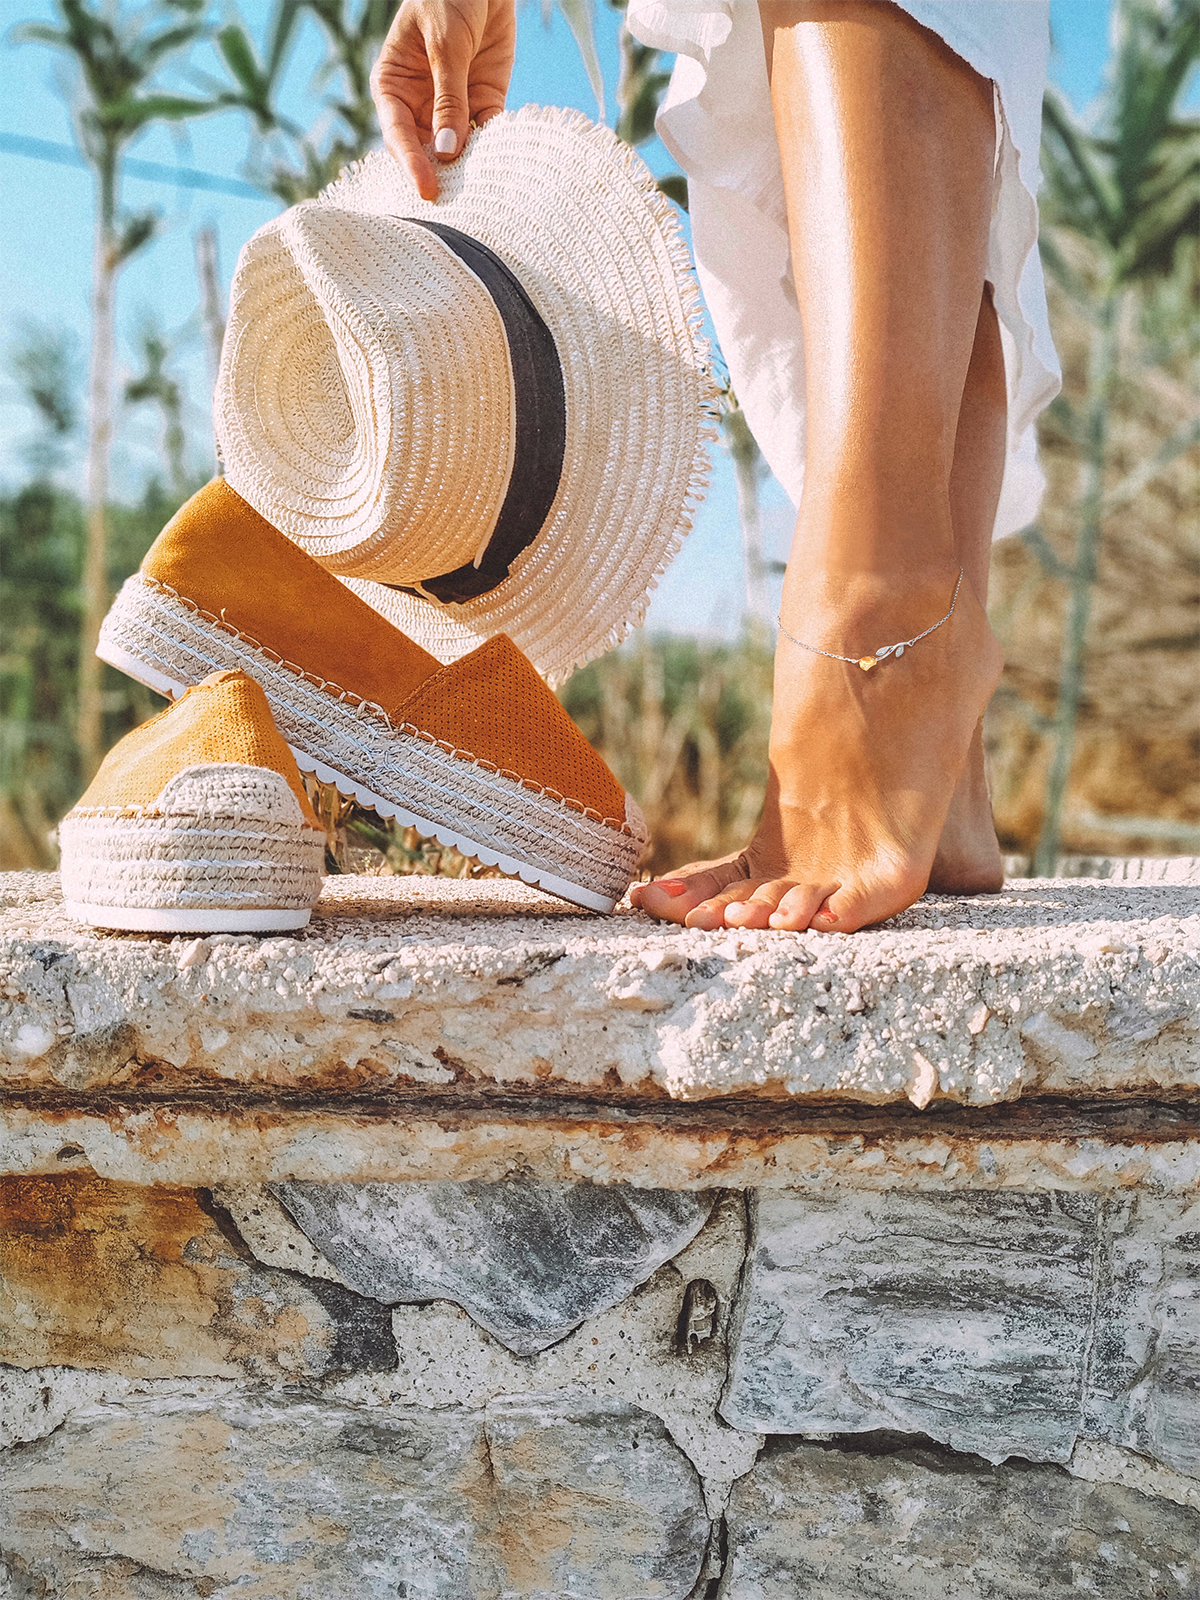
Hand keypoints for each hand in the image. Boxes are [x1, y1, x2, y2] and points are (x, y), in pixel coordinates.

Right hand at [370, 0, 516, 200]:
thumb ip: (449, 98)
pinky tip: (500, 163)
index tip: (427, 189)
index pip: (398, 134)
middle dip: (441, 174)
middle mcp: (419, 104)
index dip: (412, 163)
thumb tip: (447, 152)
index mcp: (393, 86)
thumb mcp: (446, 44)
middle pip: (426, 150)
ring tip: (480, 189)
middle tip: (455, 201)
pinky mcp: (484, 102)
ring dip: (468, 167)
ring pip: (457, 148)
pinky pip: (487, 134)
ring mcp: (452, 106)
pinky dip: (493, 149)